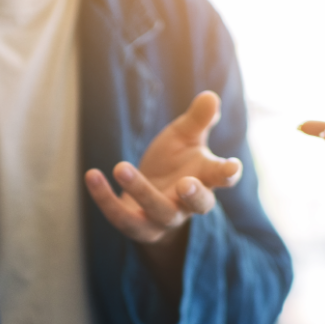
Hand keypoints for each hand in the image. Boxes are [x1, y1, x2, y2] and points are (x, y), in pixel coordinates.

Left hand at [84, 91, 242, 245]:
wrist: (148, 195)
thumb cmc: (174, 162)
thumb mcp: (185, 136)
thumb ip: (198, 119)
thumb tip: (210, 96)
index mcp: (205, 178)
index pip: (222, 178)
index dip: (228, 173)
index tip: (233, 168)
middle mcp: (188, 203)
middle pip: (198, 206)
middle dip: (193, 196)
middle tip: (185, 184)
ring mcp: (164, 218)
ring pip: (158, 212)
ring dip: (140, 191)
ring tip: (121, 166)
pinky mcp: (137, 227)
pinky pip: (122, 218)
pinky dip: (105, 198)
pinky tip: (92, 175)